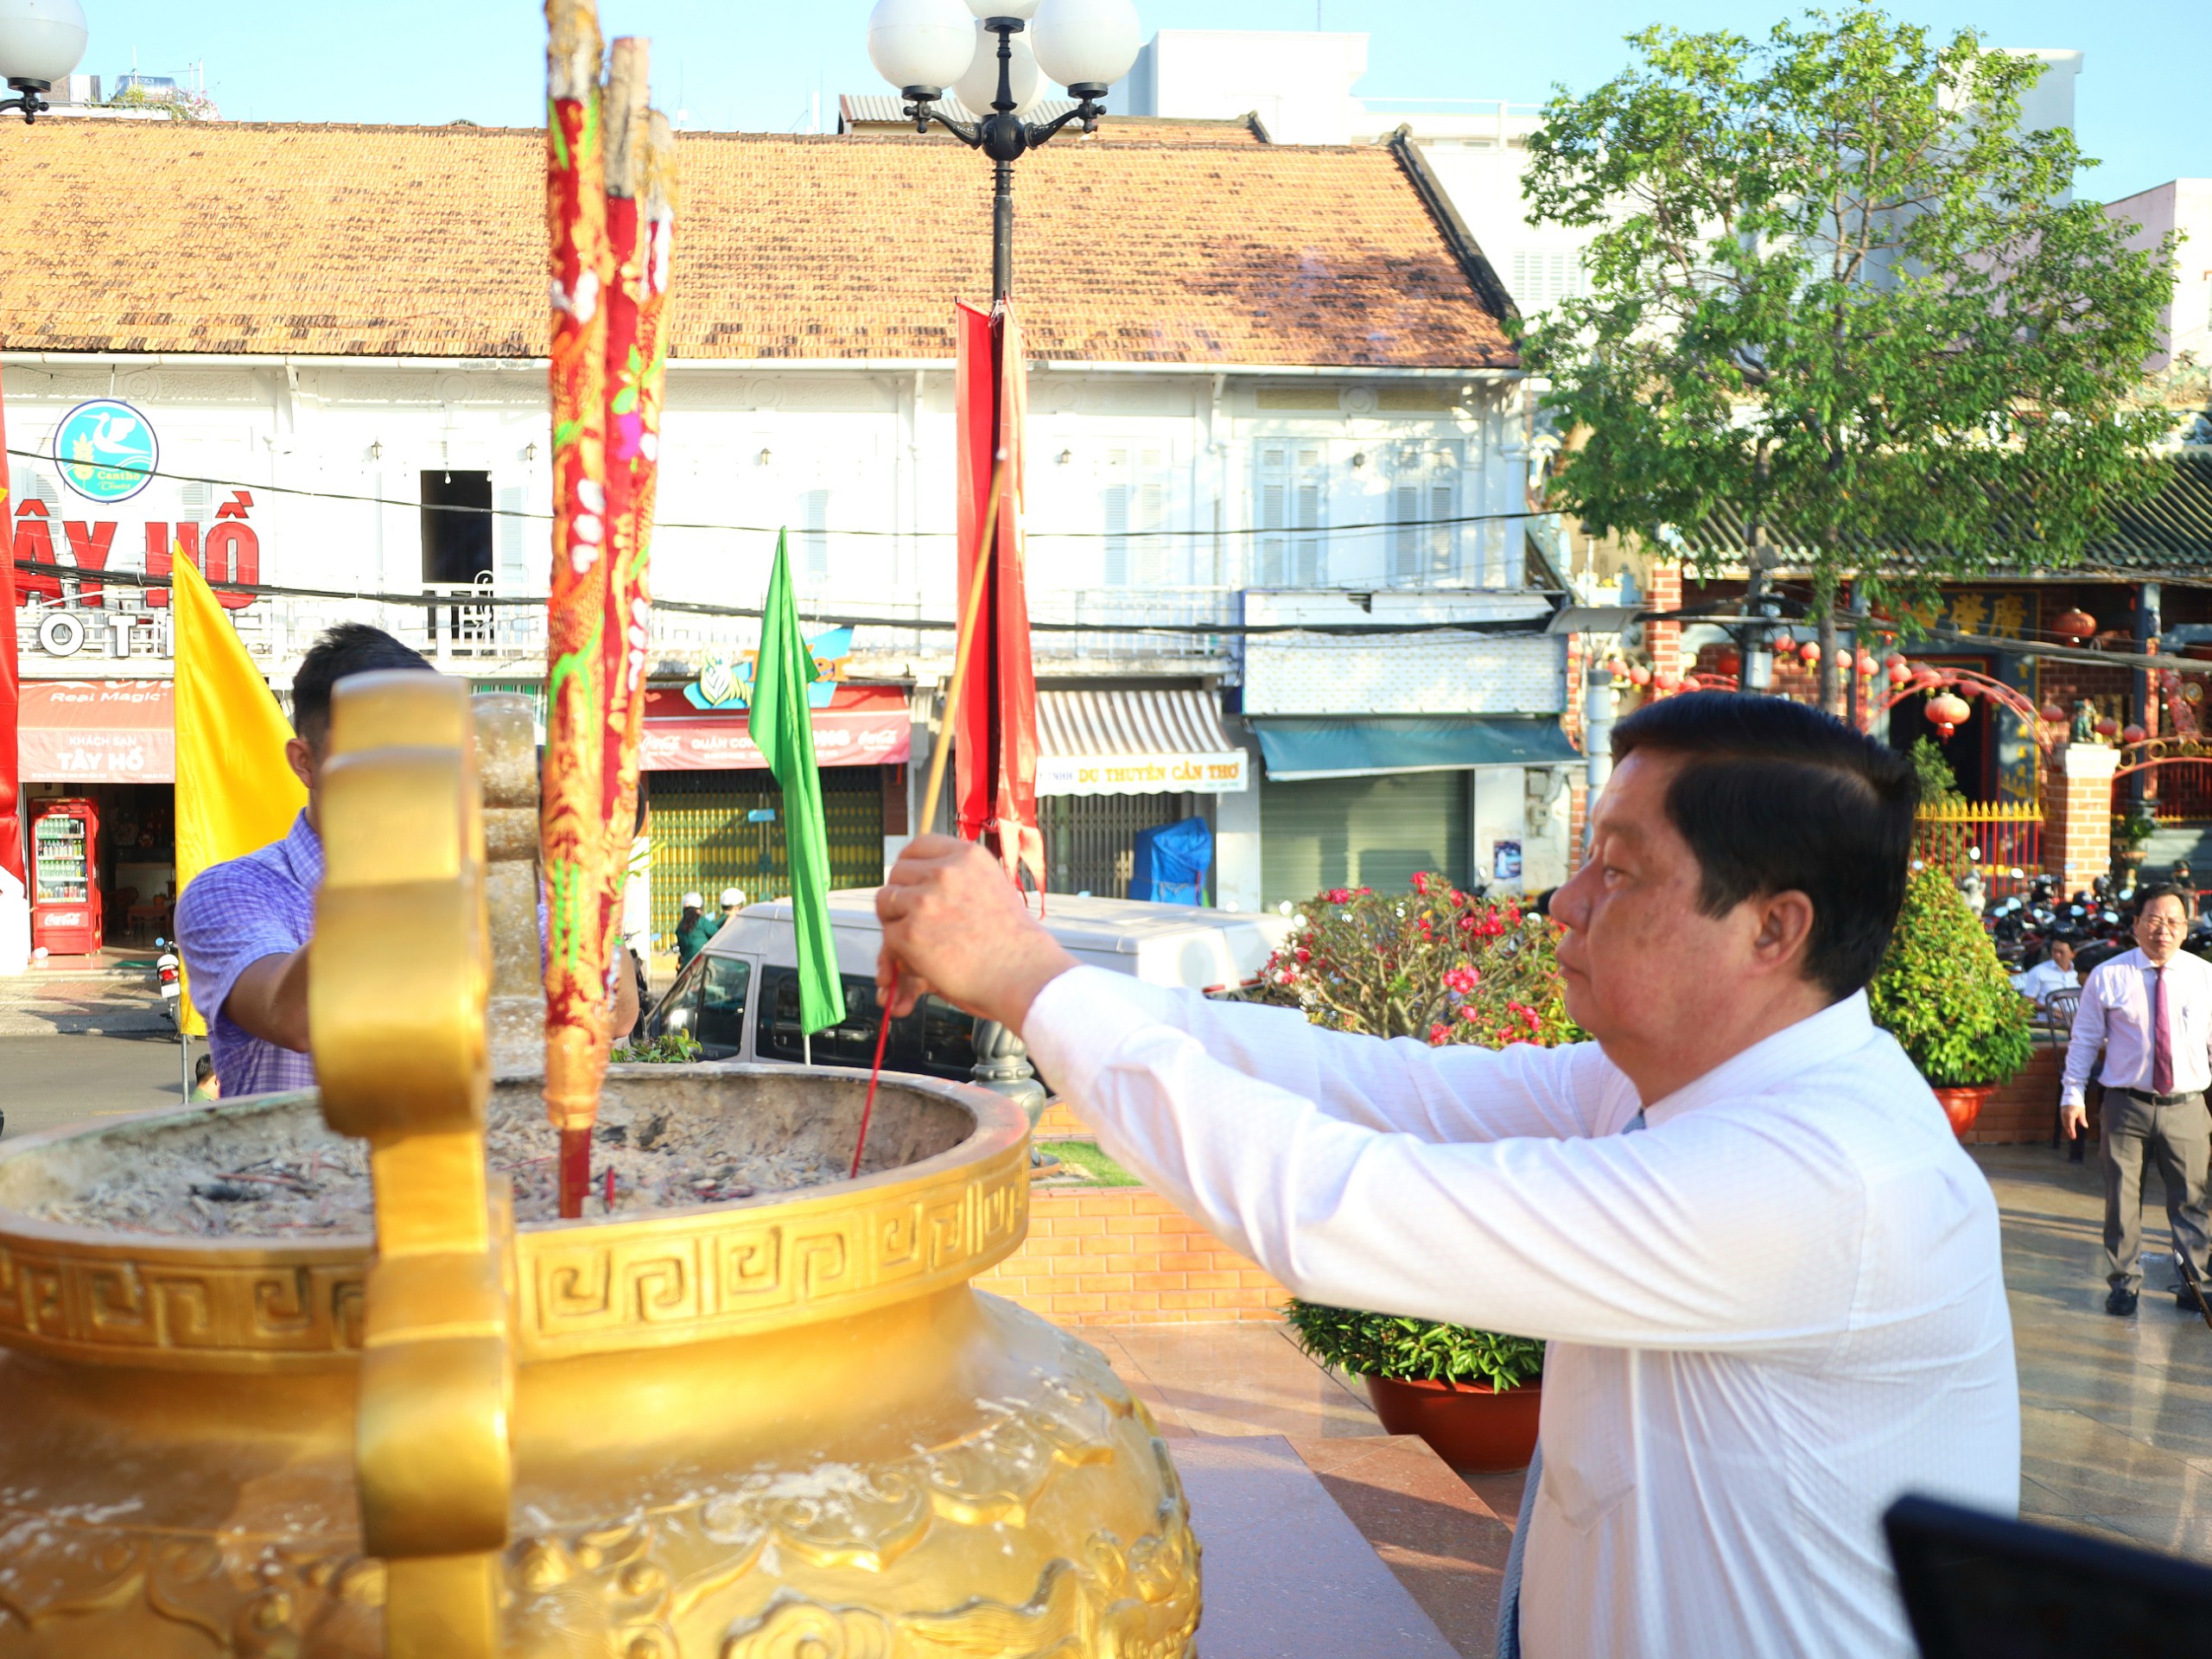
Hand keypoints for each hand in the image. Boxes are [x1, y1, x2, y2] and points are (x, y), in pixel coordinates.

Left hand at [876, 835, 1075, 1029]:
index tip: (910, 881)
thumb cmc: (1011, 939)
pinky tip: (926, 958)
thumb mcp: (991, 886)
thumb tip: (921, 876)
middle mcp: (944, 872)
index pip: (918, 846)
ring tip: (919, 938)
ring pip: (885, 901)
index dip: (909, 864)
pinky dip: (900, 949)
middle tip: (912, 917)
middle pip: (897, 873)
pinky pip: (889, 934)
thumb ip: (960, 876)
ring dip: (895, 920)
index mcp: (967, 856)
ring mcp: (925, 901)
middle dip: (900, 895)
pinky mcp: (910, 933)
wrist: (1022, 972)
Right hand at [2062, 1100, 2086, 1139]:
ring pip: (2064, 1123)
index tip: (2074, 1137)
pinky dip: (2065, 1124)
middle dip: (2069, 1131)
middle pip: (2066, 1125)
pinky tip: (2068, 1126)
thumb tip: (2086, 1126)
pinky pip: (2063, 1119)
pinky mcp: (2061, 1111)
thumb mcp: (2082, 1111)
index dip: (2072, 1132)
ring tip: (2071, 1133)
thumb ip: (2082, 1119)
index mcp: (2070, 1115)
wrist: (2071, 1094)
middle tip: (2073, 1137)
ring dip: (2067, 1128)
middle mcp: (2065, 1114)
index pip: (2070, 1125)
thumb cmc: (2078, 1103)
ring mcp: (2062, 1113)